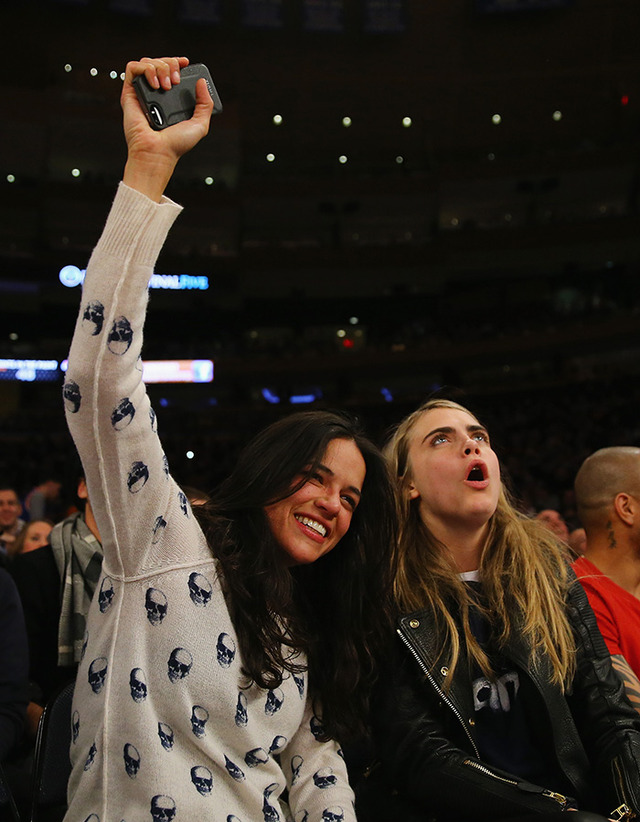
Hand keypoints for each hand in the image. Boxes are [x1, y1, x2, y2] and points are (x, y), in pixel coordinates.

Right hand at [121, 57, 213, 200]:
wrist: (158, 152)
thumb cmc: (175, 145)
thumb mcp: (200, 125)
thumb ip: (205, 104)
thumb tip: (202, 83)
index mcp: (169, 100)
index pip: (170, 70)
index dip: (177, 62)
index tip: (185, 63)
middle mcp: (155, 94)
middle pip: (160, 62)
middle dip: (170, 64)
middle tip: (175, 81)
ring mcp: (142, 93)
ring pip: (147, 62)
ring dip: (160, 67)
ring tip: (165, 86)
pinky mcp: (129, 93)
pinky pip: (133, 67)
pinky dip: (146, 70)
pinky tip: (155, 85)